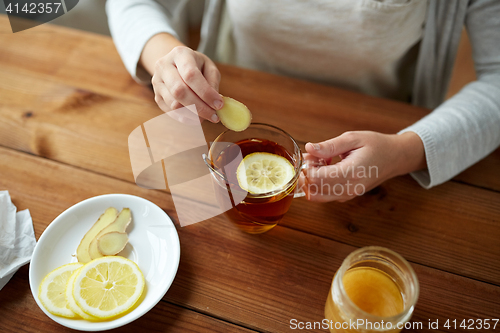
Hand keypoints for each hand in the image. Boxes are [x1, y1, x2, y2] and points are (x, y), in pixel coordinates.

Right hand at [151, 45, 223, 122]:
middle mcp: (164, 67)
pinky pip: (171, 112)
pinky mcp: (157, 97)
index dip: (206, 92)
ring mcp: (157, 83)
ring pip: (174, 104)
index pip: (191, 75)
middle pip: (180, 91)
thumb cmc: (195, 65)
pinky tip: (198, 118)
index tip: (219, 104)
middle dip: (200, 107)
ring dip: (194, 115)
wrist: (174, 64)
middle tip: (215, 116)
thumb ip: (212, 81)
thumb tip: (216, 101)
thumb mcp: (208, 66)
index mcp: (180, 54)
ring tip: (208, 117)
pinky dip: (186, 118)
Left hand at [299, 131, 425, 201]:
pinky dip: (319, 183)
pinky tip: (328, 168)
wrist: (396, 157)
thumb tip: (309, 148)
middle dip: (306, 174)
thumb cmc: (376, 145)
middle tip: (314, 157)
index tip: (311, 154)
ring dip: (312, 180)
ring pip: (316, 196)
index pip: (316, 179)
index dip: (307, 167)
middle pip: (313, 191)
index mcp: (350, 173)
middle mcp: (348, 189)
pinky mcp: (347, 196)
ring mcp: (348, 195)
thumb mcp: (353, 138)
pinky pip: (325, 195)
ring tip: (322, 161)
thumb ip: (329, 146)